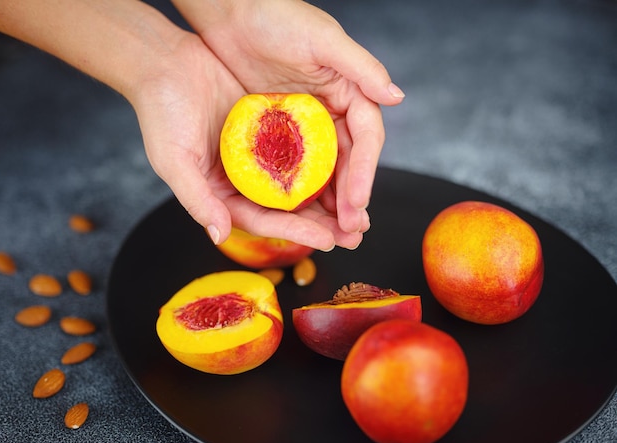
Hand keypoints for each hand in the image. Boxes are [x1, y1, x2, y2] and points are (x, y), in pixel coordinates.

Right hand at [128, 30, 361, 249]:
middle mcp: (244, 179)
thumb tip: (220, 235)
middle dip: (322, 224)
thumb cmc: (160, 113)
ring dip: (329, 196)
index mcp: (222, 194)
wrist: (165, 62)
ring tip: (359, 211)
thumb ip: (197, 200)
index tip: (329, 240)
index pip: (264, 220)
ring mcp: (259, 154)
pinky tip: (347, 166)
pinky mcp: (270, 127)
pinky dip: (322, 159)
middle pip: (288, 208)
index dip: (296, 231)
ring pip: (300, 182)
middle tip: (355, 235)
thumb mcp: (174, 160)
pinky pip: (302, 147)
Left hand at [171, 0, 403, 245]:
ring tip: (333, 234)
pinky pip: (295, 167)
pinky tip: (301, 213)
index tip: (358, 202)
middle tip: (351, 231)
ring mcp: (306, 123)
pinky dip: (301, 190)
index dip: (365, 172)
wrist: (230, 13)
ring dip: (331, 203)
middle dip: (352, 197)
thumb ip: (362, 68)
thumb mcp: (322, 40)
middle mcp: (332, 110)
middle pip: (349, 162)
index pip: (367, 139)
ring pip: (325, 171)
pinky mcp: (280, 130)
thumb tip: (398, 98)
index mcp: (350, 91)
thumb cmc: (277, 17)